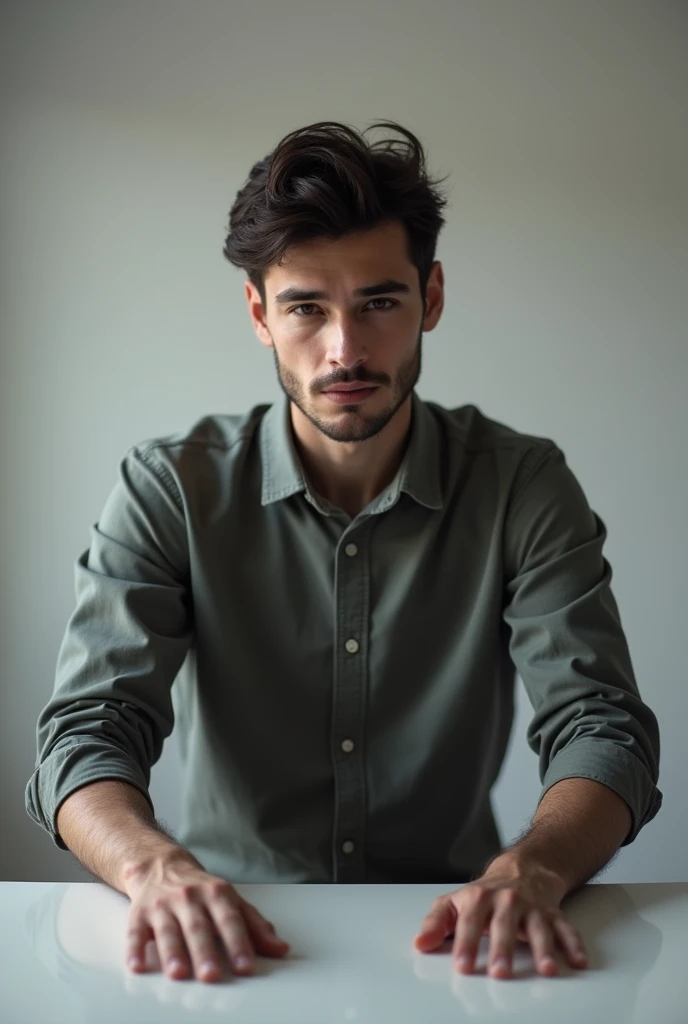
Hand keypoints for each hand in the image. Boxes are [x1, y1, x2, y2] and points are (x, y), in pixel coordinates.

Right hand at [123, 855, 289, 981]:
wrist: (160, 865)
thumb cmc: (200, 888)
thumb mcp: (231, 900)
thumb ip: (255, 925)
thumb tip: (281, 949)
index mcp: (216, 894)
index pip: (230, 919)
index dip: (239, 943)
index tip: (246, 965)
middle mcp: (189, 898)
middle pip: (198, 927)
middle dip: (205, 951)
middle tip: (211, 975)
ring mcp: (163, 905)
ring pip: (168, 930)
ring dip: (172, 952)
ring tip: (178, 973)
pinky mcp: (139, 913)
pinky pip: (136, 931)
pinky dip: (135, 948)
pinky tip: (137, 965)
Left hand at [413, 858, 587, 978]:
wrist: (520, 870)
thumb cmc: (484, 895)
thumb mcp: (455, 903)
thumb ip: (436, 923)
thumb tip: (420, 944)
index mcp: (479, 898)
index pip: (469, 922)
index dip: (465, 944)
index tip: (462, 966)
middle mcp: (507, 901)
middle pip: (504, 926)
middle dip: (502, 949)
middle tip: (499, 972)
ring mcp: (532, 908)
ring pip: (538, 927)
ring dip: (543, 948)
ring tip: (545, 969)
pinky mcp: (553, 915)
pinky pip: (566, 928)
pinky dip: (573, 943)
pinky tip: (577, 960)